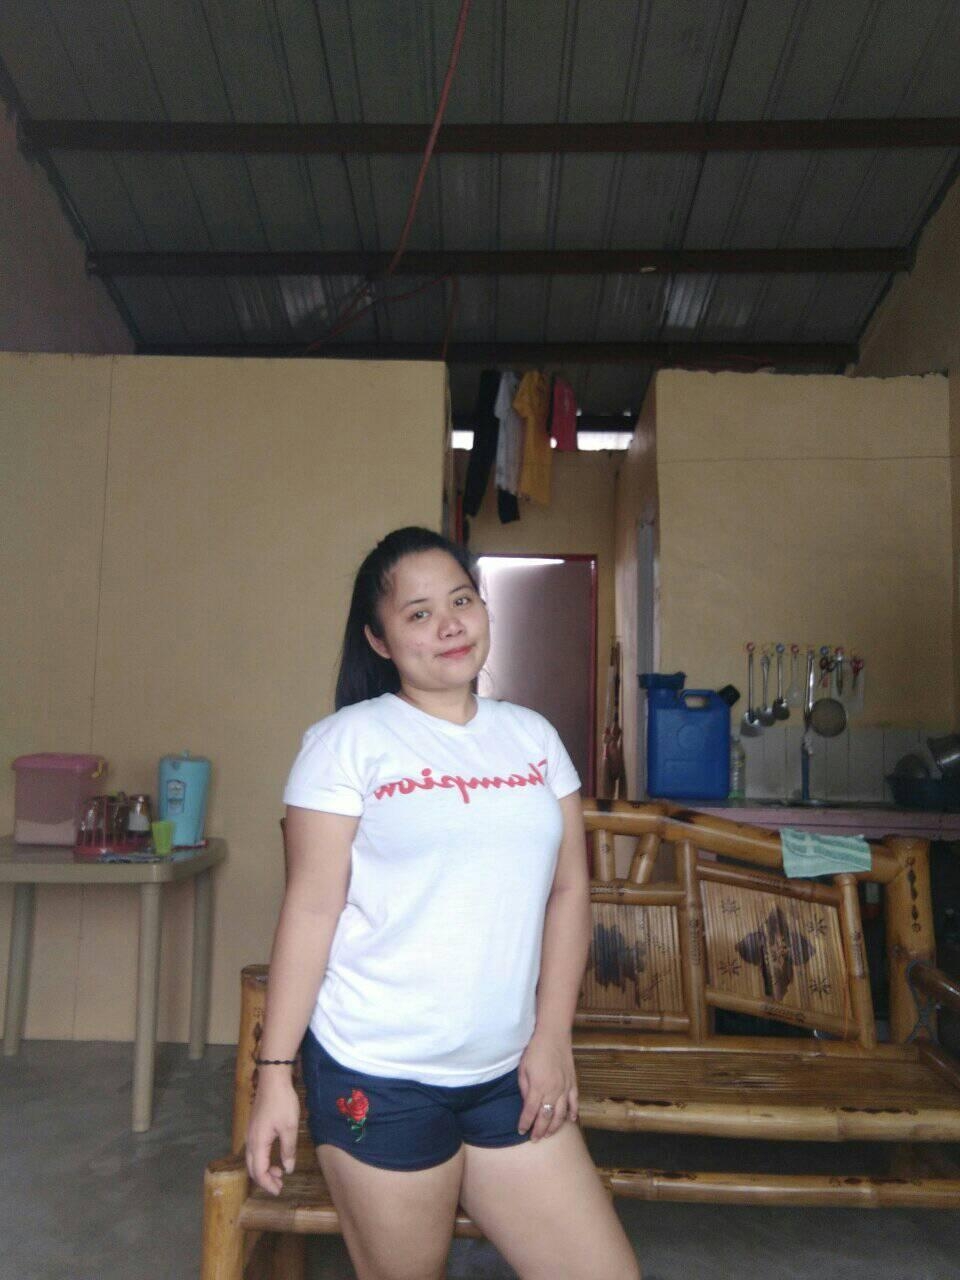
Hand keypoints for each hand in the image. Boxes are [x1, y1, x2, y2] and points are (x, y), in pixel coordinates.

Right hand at [245, 1072, 299, 1194]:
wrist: (272, 1079)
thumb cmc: (282, 1102)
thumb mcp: (289, 1128)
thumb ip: (288, 1150)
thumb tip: (287, 1169)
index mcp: (258, 1143)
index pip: (259, 1172)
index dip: (268, 1184)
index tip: (279, 1190)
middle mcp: (250, 1140)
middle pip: (252, 1168)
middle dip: (265, 1179)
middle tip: (279, 1185)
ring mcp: (250, 1133)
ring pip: (252, 1159)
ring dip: (264, 1169)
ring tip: (279, 1171)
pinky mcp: (254, 1126)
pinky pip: (254, 1150)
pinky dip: (263, 1158)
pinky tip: (274, 1155)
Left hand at [517, 1029, 577, 1141]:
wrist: (553, 1035)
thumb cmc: (535, 1050)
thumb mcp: (523, 1069)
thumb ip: (525, 1088)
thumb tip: (527, 1104)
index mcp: (538, 1087)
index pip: (530, 1112)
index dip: (525, 1123)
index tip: (521, 1131)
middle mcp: (553, 1091)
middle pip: (546, 1117)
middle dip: (539, 1130)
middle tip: (534, 1139)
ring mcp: (565, 1088)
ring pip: (561, 1114)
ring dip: (554, 1126)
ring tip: (548, 1134)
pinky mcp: (573, 1083)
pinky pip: (574, 1102)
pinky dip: (573, 1113)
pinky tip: (570, 1121)